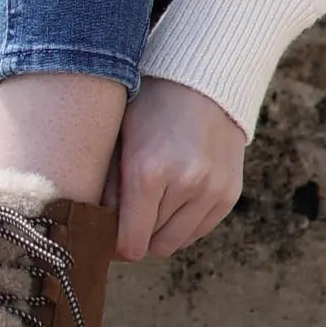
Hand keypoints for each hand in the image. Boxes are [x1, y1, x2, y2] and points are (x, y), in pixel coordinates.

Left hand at [112, 78, 245, 261]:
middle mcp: (185, 184)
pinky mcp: (229, 193)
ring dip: (161, 232)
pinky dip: (184, 224)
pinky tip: (174, 199)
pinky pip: (199, 231)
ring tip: (152, 205)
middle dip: (138, 237)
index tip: (107, 237)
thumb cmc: (151, 106)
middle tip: (128, 218)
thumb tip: (96, 230)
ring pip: (177, 243)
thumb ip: (107, 188)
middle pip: (153, 245)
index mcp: (147, 171)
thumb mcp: (119, 138)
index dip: (116, 246)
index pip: (130, 243)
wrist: (202, 80)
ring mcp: (212, 190)